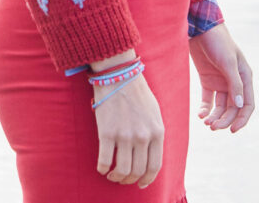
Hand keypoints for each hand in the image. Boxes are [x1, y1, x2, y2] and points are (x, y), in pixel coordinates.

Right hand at [90, 50, 164, 188]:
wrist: (118, 73)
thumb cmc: (137, 91)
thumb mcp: (154, 112)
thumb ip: (154, 133)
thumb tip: (150, 156)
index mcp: (157, 131)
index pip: (154, 166)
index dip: (147, 179)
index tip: (140, 184)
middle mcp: (142, 137)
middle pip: (137, 171)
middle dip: (129, 179)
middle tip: (122, 178)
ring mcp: (124, 136)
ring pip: (121, 170)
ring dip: (116, 177)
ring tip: (112, 174)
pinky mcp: (106, 132)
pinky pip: (104, 161)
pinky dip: (102, 168)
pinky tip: (101, 167)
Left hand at [188, 22, 253, 132]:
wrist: (199, 27)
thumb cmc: (218, 42)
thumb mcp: (228, 62)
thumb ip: (234, 84)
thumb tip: (240, 106)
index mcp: (244, 77)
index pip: (248, 104)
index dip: (242, 119)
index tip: (232, 130)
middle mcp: (234, 81)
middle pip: (233, 108)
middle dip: (225, 119)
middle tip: (213, 127)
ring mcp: (220, 81)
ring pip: (220, 106)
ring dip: (215, 116)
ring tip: (206, 122)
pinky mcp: (207, 79)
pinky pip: (208, 99)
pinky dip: (205, 108)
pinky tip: (200, 114)